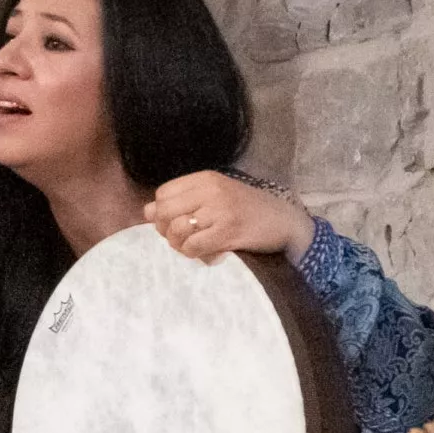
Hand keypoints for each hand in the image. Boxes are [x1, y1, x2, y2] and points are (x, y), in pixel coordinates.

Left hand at [147, 171, 315, 262]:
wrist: (286, 221)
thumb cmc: (250, 210)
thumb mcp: (219, 196)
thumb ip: (186, 200)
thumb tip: (147, 212)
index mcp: (207, 178)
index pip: (163, 194)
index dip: (160, 212)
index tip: (173, 223)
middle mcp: (211, 191)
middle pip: (165, 212)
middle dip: (165, 230)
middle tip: (180, 239)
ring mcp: (220, 211)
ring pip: (176, 230)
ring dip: (179, 245)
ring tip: (193, 247)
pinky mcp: (228, 232)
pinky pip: (194, 246)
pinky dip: (194, 254)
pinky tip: (206, 253)